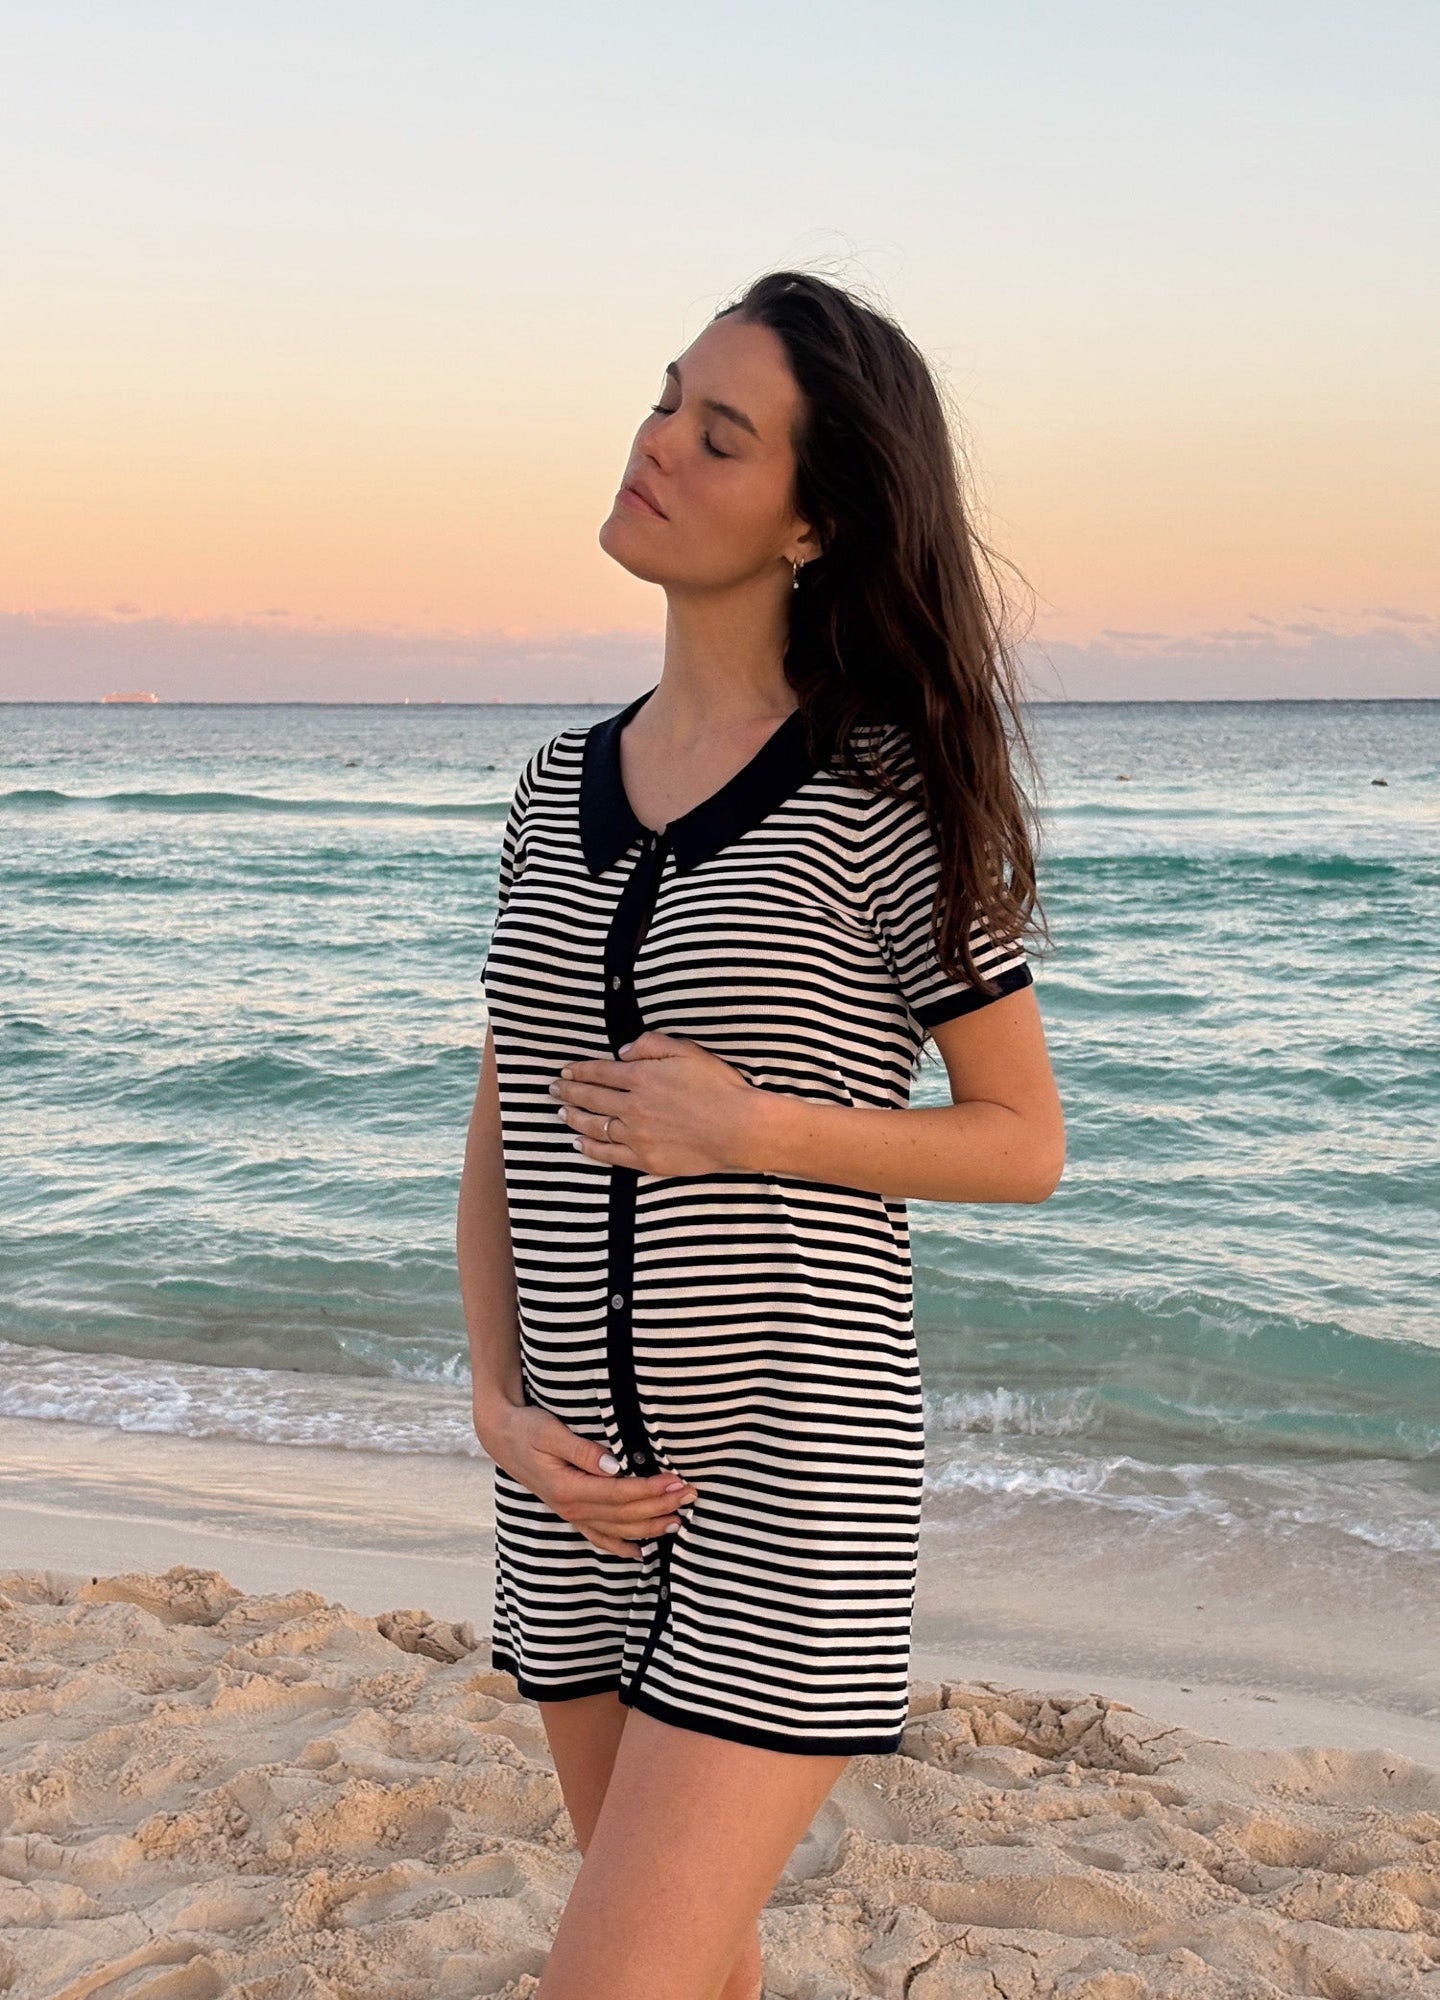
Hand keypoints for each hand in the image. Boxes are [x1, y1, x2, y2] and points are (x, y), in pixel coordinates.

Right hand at [474, 1395, 697, 1560]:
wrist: (503, 1438)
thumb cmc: (528, 1429)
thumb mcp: (550, 1432)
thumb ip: (582, 1450)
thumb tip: (614, 1465)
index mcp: (568, 1488)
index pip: (620, 1494)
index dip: (651, 1489)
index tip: (677, 1480)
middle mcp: (572, 1508)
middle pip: (625, 1514)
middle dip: (660, 1506)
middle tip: (690, 1495)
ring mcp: (572, 1515)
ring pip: (618, 1529)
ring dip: (651, 1526)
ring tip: (680, 1520)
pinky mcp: (572, 1513)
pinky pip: (599, 1537)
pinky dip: (621, 1547)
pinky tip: (640, 1553)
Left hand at [548, 1029, 763, 1175]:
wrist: (738, 1128)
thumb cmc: (717, 1086)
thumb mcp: (686, 1050)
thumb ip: (650, 1045)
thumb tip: (621, 1052)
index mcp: (640, 1077)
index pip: (600, 1072)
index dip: (579, 1070)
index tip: (564, 1071)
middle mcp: (631, 1106)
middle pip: (591, 1098)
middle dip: (568, 1091)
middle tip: (552, 1089)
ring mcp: (636, 1135)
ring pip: (594, 1126)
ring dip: (574, 1118)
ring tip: (561, 1112)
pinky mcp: (645, 1160)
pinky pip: (608, 1155)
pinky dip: (590, 1149)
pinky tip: (578, 1144)